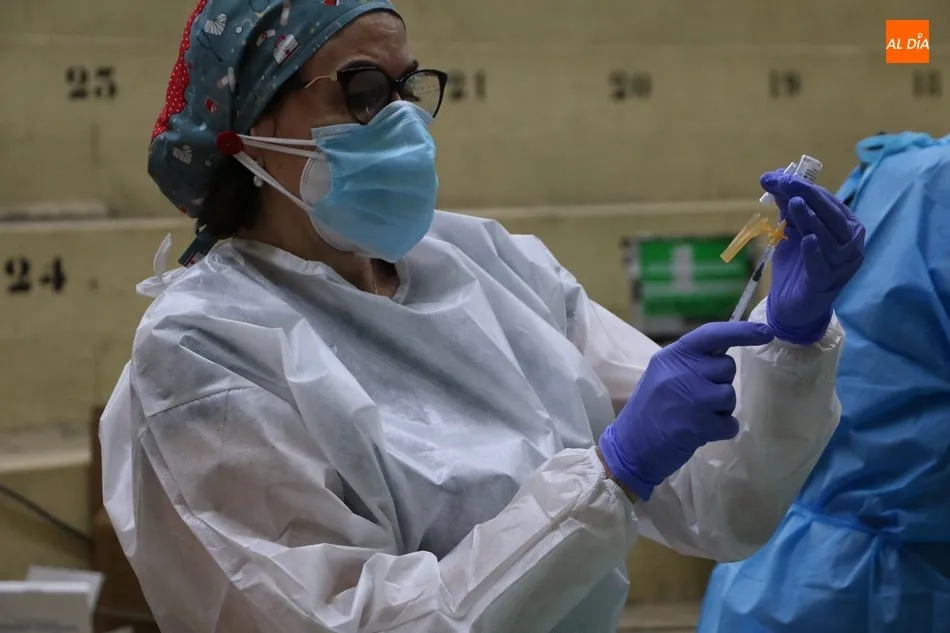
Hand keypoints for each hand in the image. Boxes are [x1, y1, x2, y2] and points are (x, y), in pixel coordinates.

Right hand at [598, 322, 774, 500]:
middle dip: (719, 383)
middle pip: (726, 367)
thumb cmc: (648, 410)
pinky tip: (699, 432)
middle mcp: (681, 371)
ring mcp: (690, 397)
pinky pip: (730, 423)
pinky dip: (721, 430)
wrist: (629, 447)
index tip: (766, 331)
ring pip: (729, 395)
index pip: (712, 334)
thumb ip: (689, 363)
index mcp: (671, 356)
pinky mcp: (698, 424)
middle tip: (696, 399)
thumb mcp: (662, 375)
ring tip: (695, 416)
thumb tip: (725, 353)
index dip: (742, 331)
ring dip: (720, 409)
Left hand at [760, 170, 864, 345]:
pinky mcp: (829, 283)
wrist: (791, 304)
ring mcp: (844, 265)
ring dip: (811, 220)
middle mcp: (852, 244)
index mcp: (846, 226)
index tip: (773, 177)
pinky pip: (823, 266)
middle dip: (807, 196)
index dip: (802, 186)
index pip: (826, 201)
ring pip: (829, 239)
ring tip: (793, 204)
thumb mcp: (791, 231)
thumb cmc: (796, 264)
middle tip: (785, 183)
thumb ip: (787, 207)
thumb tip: (773, 177)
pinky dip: (815, 252)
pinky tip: (807, 240)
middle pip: (831, 215)